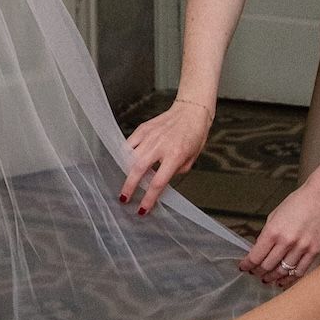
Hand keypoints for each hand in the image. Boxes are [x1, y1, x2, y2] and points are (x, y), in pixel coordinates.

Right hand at [119, 97, 211, 215]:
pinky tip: (126, 163)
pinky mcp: (143, 129)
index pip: (158, 182)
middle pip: (138, 170)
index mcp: (175, 155)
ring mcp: (150, 136)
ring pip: (130, 157)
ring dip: (127, 173)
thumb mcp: (191, 159)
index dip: (149, 198)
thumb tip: (159, 179)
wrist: (191, 111)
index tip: (143, 208)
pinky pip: (128, 145)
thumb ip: (175, 171)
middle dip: (129, 187)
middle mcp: (160, 145)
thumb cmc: (194, 135)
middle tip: (124, 199)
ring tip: (127, 182)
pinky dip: (125, 156)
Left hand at [238, 171, 319, 288]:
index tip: (244, 268)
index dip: (247, 265)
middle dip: (259, 272)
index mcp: (273, 231)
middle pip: (267, 267)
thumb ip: (266, 233)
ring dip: (273, 278)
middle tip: (256, 274)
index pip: (255, 256)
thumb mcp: (274, 215)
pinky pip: (300, 271)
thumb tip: (258, 249)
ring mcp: (302, 248)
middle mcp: (286, 242)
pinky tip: (284, 280)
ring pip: (283, 272)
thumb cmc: (297, 202)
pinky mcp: (315, 251)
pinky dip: (290, 278)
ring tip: (268, 279)